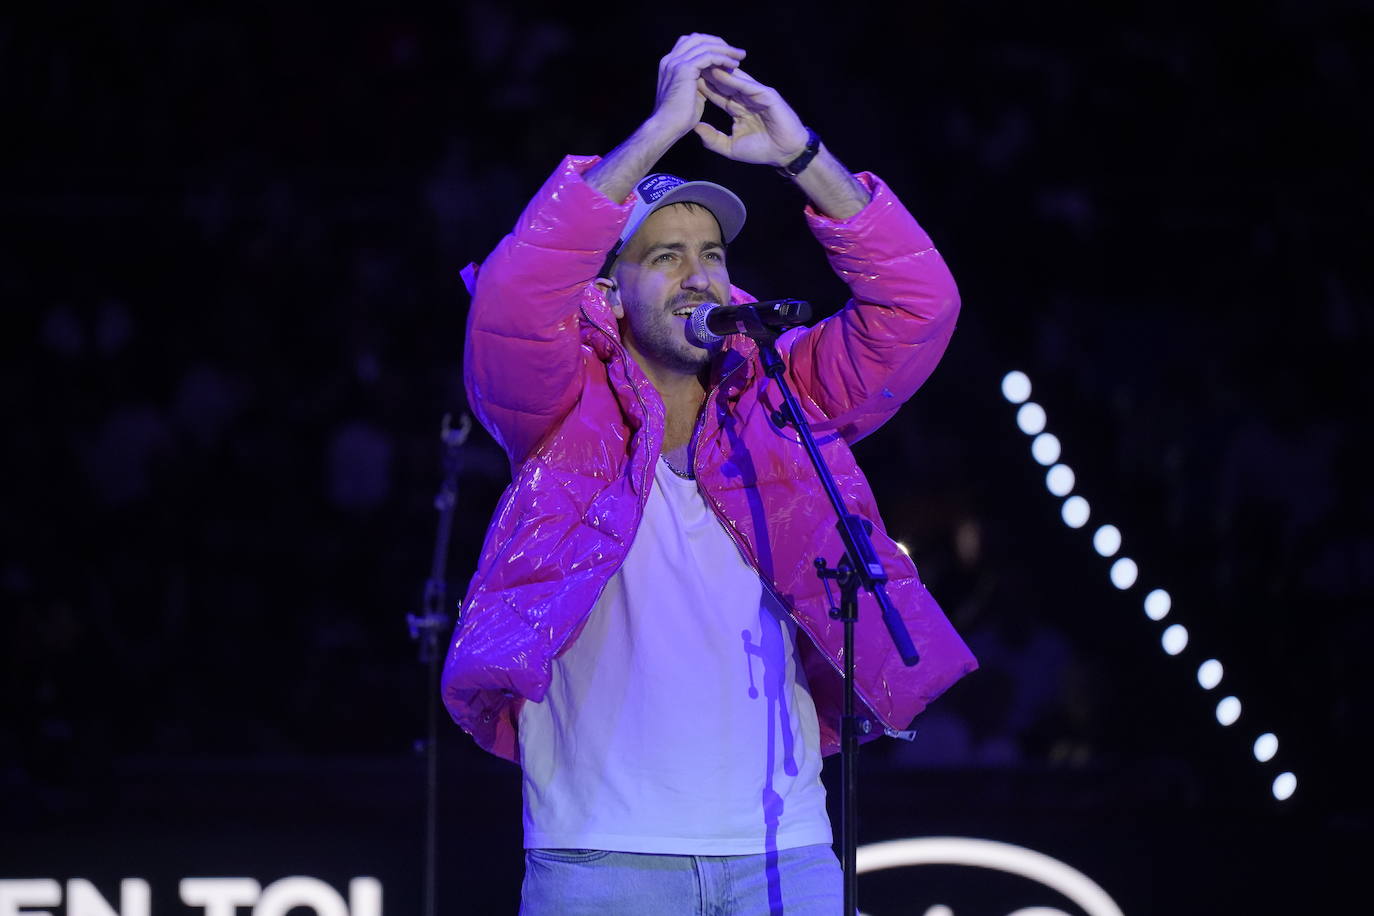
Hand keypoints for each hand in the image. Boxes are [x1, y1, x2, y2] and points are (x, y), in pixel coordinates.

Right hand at [649, 34, 746, 139]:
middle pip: (697, 39)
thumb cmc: (678, 119)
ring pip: (704, 45)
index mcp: (670, 64)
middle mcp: (671, 59)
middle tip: (737, 52)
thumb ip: (698, 84)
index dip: (709, 46)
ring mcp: (676, 62)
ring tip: (740, 56)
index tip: (726, 55)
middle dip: (718, 43)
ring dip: (724, 50)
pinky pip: (708, 56)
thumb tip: (710, 80)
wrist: (666, 128)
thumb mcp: (690, 96)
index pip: (690, 44)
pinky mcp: (684, 69)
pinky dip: (722, 58)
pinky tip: (734, 66)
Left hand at [694, 67, 810, 166]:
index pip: (717, 94)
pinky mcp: (767, 94)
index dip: (702, 87)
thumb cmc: (762, 151)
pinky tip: (720, 73)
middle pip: (724, 82)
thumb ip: (713, 139)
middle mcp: (746, 97)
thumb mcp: (730, 147)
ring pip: (734, 79)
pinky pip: (747, 85)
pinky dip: (734, 79)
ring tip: (701, 62)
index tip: (685, 81)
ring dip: (718, 71)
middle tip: (690, 64)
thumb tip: (695, 128)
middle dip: (707, 74)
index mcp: (738, 107)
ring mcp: (757, 94)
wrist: (785, 154)